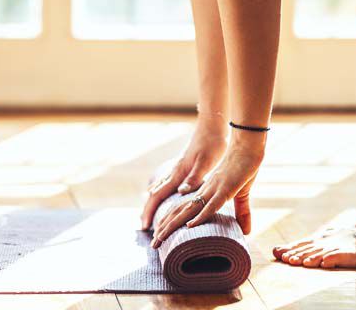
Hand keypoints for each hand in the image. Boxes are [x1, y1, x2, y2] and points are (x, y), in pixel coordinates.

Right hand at [139, 117, 227, 232]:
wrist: (211, 126)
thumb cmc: (211, 144)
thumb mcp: (206, 162)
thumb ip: (194, 177)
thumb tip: (180, 191)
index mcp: (178, 173)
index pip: (158, 196)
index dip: (150, 212)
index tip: (145, 227)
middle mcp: (174, 172)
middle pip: (154, 195)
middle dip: (148, 211)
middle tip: (144, 228)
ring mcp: (176, 169)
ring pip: (159, 189)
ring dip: (153, 203)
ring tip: (150, 217)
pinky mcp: (182, 167)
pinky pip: (166, 183)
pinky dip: (160, 193)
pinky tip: (162, 195)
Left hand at [148, 134, 263, 247]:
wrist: (249, 146)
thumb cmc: (244, 167)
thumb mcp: (241, 194)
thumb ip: (242, 212)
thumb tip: (246, 231)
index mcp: (206, 191)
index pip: (183, 209)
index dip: (170, 222)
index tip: (159, 236)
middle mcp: (205, 190)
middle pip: (179, 211)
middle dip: (165, 228)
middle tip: (153, 244)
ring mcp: (214, 189)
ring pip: (189, 209)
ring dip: (174, 225)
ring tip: (160, 238)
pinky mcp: (226, 188)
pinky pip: (211, 204)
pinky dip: (200, 216)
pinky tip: (189, 226)